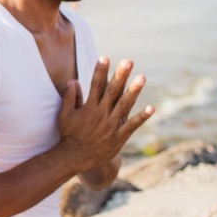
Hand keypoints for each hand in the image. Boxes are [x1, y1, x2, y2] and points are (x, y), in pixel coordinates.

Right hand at [57, 57, 153, 172]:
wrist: (76, 159)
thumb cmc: (69, 135)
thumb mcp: (64, 115)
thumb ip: (69, 97)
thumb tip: (72, 80)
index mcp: (88, 107)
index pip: (95, 85)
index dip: (100, 71)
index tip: (105, 57)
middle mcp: (101, 114)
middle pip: (112, 91)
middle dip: (120, 75)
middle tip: (128, 61)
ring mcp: (111, 125)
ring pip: (124, 105)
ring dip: (134, 91)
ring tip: (142, 77)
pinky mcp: (119, 136)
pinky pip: (132, 125)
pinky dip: (142, 117)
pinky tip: (151, 107)